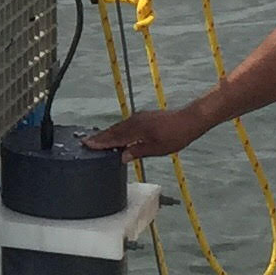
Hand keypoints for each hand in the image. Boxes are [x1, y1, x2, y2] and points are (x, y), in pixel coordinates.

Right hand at [87, 108, 205, 161]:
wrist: (190, 120)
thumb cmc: (175, 136)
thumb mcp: (157, 148)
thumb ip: (138, 151)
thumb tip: (121, 157)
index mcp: (136, 129)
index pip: (114, 137)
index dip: (100, 142)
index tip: (87, 144)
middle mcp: (134, 121)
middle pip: (113, 131)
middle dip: (100, 137)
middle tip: (85, 142)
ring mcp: (139, 118)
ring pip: (119, 127)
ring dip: (108, 133)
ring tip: (97, 140)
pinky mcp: (144, 117)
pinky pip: (125, 124)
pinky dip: (118, 130)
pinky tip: (117, 135)